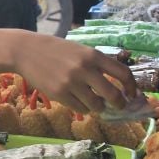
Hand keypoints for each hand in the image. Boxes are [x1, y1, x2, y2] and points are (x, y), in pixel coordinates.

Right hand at [13, 36, 137, 113]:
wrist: (26, 51)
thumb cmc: (56, 50)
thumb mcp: (81, 51)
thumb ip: (98, 65)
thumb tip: (118, 86)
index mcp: (94, 55)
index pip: (123, 73)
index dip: (131, 87)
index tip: (132, 94)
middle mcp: (85, 69)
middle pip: (113, 95)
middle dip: (119, 104)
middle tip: (118, 106)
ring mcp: (72, 83)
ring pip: (96, 105)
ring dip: (98, 107)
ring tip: (93, 102)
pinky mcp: (59, 94)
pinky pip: (80, 108)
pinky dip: (83, 108)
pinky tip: (78, 101)